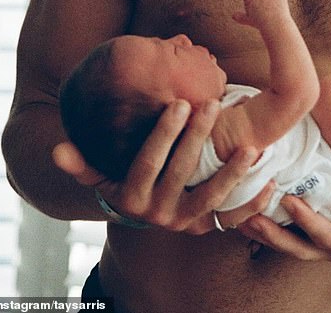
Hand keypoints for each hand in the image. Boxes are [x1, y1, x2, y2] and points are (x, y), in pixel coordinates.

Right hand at [52, 98, 272, 232]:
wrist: (144, 210)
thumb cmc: (123, 178)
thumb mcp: (102, 173)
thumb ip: (82, 163)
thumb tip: (58, 148)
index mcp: (132, 196)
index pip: (148, 162)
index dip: (163, 134)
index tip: (178, 103)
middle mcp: (159, 213)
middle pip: (182, 173)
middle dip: (198, 138)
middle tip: (213, 104)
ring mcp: (186, 222)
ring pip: (212, 198)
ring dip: (233, 174)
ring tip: (251, 147)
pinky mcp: (208, 227)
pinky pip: (234, 219)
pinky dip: (253, 203)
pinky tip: (271, 180)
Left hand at [237, 190, 330, 264]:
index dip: (312, 225)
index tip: (293, 203)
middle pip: (302, 249)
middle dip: (276, 235)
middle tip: (253, 216)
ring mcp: (324, 240)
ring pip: (290, 243)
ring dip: (265, 232)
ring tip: (242, 216)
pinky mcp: (315, 227)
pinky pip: (289, 229)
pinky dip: (270, 219)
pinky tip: (251, 204)